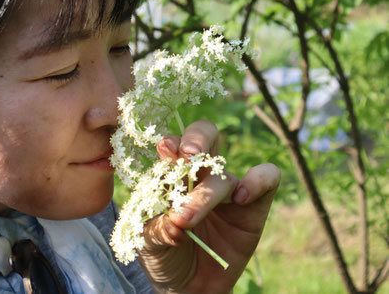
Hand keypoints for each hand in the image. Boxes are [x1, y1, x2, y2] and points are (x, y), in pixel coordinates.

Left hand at [137, 120, 279, 293]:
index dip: (171, 143)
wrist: (189, 288)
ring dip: (205, 195)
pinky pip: (267, 178)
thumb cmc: (164, 256)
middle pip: (205, 136)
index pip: (173, 146)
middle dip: (197, 138)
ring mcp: (227, 189)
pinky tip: (241, 200)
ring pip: (222, 175)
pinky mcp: (253, 207)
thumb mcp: (147, 242)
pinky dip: (257, 182)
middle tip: (188, 154)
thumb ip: (157, 226)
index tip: (165, 149)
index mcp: (171, 174)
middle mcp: (200, 175)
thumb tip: (176, 221)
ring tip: (185, 219)